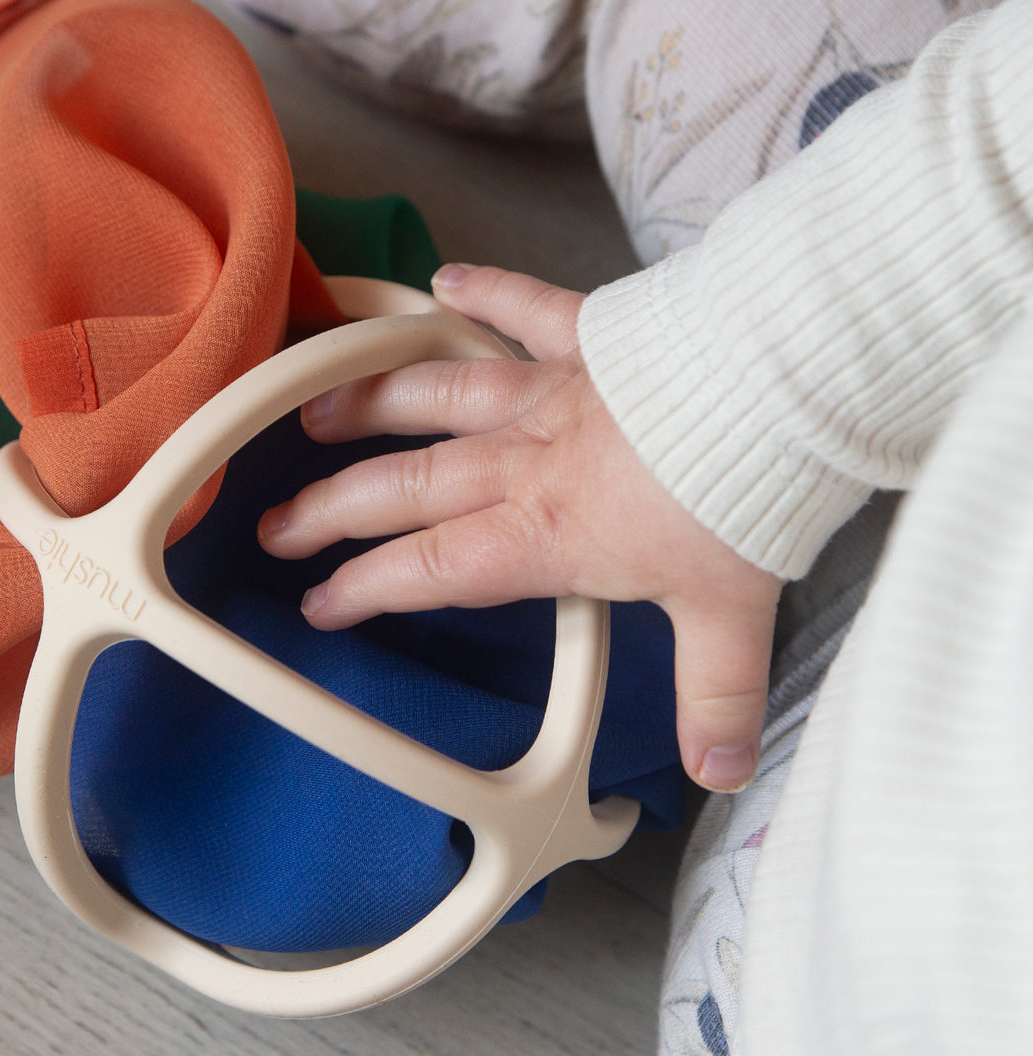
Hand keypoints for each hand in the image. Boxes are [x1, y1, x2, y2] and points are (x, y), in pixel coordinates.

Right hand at [257, 265, 782, 791]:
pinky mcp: (587, 337)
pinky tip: (444, 281)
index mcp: (544, 532)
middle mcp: (525, 460)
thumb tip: (721, 773)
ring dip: (371, 403)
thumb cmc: (743, 494)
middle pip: (405, 485)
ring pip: (435, 397)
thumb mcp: (730, 612)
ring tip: (317, 412)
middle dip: (332, 509)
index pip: (432, 568)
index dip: (366, 588)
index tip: (318, 604)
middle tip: (277, 521)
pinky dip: (484, 292)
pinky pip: (523, 308)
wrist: (777, 388)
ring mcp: (550, 391)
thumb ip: (717, 695)